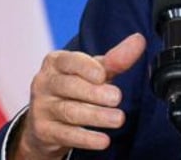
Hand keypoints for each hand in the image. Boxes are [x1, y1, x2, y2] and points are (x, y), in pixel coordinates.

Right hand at [11, 33, 146, 159]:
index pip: (69, 61)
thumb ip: (115, 59)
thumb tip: (139, 41)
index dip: (86, 68)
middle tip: (117, 98)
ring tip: (118, 119)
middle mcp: (44, 82)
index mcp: (55, 62)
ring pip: (69, 111)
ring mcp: (41, 108)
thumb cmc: (75, 87)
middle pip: (69, 86)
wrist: (48, 120)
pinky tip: (103, 140)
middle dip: (94, 93)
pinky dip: (86, 138)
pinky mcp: (44, 131)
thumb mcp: (93, 71)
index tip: (102, 75)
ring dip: (96, 116)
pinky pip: (66, 135)